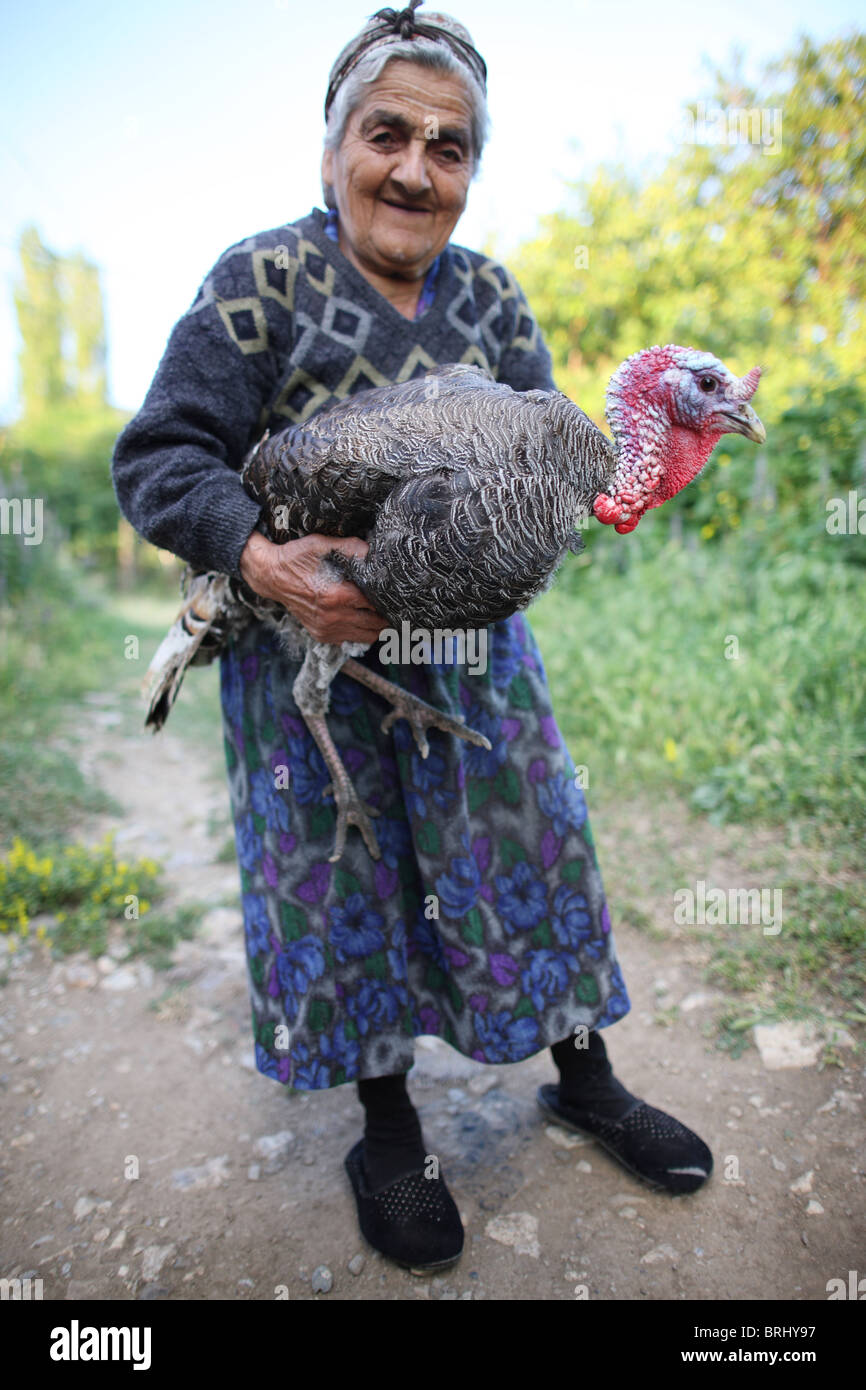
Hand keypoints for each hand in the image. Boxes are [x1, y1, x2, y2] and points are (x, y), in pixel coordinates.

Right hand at [240, 531, 387, 645]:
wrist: (271, 576)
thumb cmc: (297, 558)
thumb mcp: (322, 545)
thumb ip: (350, 547)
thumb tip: (373, 552)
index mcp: (337, 596)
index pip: (376, 604)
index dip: (389, 600)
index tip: (398, 595)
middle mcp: (333, 617)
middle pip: (376, 625)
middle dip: (389, 616)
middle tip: (399, 608)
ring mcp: (326, 629)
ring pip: (366, 637)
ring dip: (378, 628)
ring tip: (386, 615)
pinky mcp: (321, 635)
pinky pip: (351, 640)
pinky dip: (362, 632)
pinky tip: (366, 620)